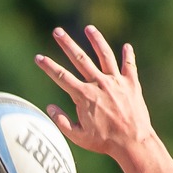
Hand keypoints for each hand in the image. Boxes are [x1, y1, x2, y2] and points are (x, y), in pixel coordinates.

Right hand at [34, 24, 154, 160]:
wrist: (133, 143)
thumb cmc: (104, 142)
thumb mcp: (79, 137)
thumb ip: (62, 121)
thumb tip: (49, 107)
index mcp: (84, 96)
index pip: (61, 76)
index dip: (48, 66)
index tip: (38, 57)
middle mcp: (99, 84)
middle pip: (80, 59)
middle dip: (67, 44)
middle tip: (57, 31)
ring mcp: (116, 82)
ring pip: (104, 55)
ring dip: (96, 40)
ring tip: (89, 29)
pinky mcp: (131, 84)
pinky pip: (129, 66)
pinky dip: (127, 55)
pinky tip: (126, 46)